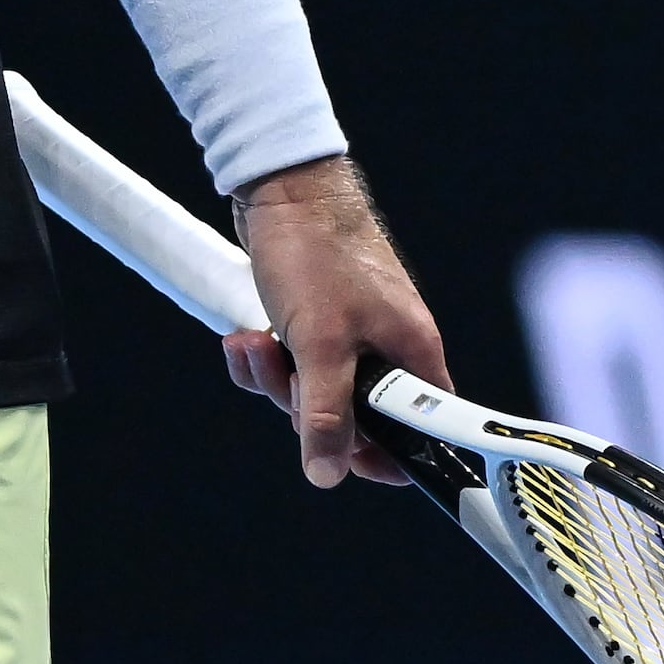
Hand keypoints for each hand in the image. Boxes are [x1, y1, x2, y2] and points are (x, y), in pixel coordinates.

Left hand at [220, 155, 449, 490]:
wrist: (284, 189)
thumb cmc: (317, 256)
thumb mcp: (320, 344)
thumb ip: (325, 413)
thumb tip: (327, 474)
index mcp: (414, 358)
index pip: (419, 434)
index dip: (380, 456)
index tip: (341, 459)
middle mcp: (390, 351)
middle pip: (353, 419)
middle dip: (304, 407)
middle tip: (284, 375)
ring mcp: (351, 337)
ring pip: (313, 392)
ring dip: (274, 379)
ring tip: (254, 346)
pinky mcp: (315, 323)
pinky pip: (291, 364)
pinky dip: (264, 357)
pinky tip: (244, 337)